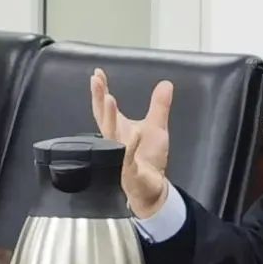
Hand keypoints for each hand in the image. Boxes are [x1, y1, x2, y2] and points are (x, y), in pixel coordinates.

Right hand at [90, 68, 172, 217]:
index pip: (106, 109)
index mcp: (119, 130)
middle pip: (104, 118)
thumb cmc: (149, 159)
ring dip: (110, 118)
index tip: (97, 74)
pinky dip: (129, 145)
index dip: (100, 92)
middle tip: (97, 81)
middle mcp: (116, 142)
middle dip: (100, 99)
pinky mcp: (129, 171)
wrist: (152, 189)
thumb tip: (166, 84)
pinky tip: (133, 133)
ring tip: (110, 99)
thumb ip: (159, 106)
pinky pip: (127, 158)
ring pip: (112, 136)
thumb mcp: (157, 127)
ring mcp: (120, 157)